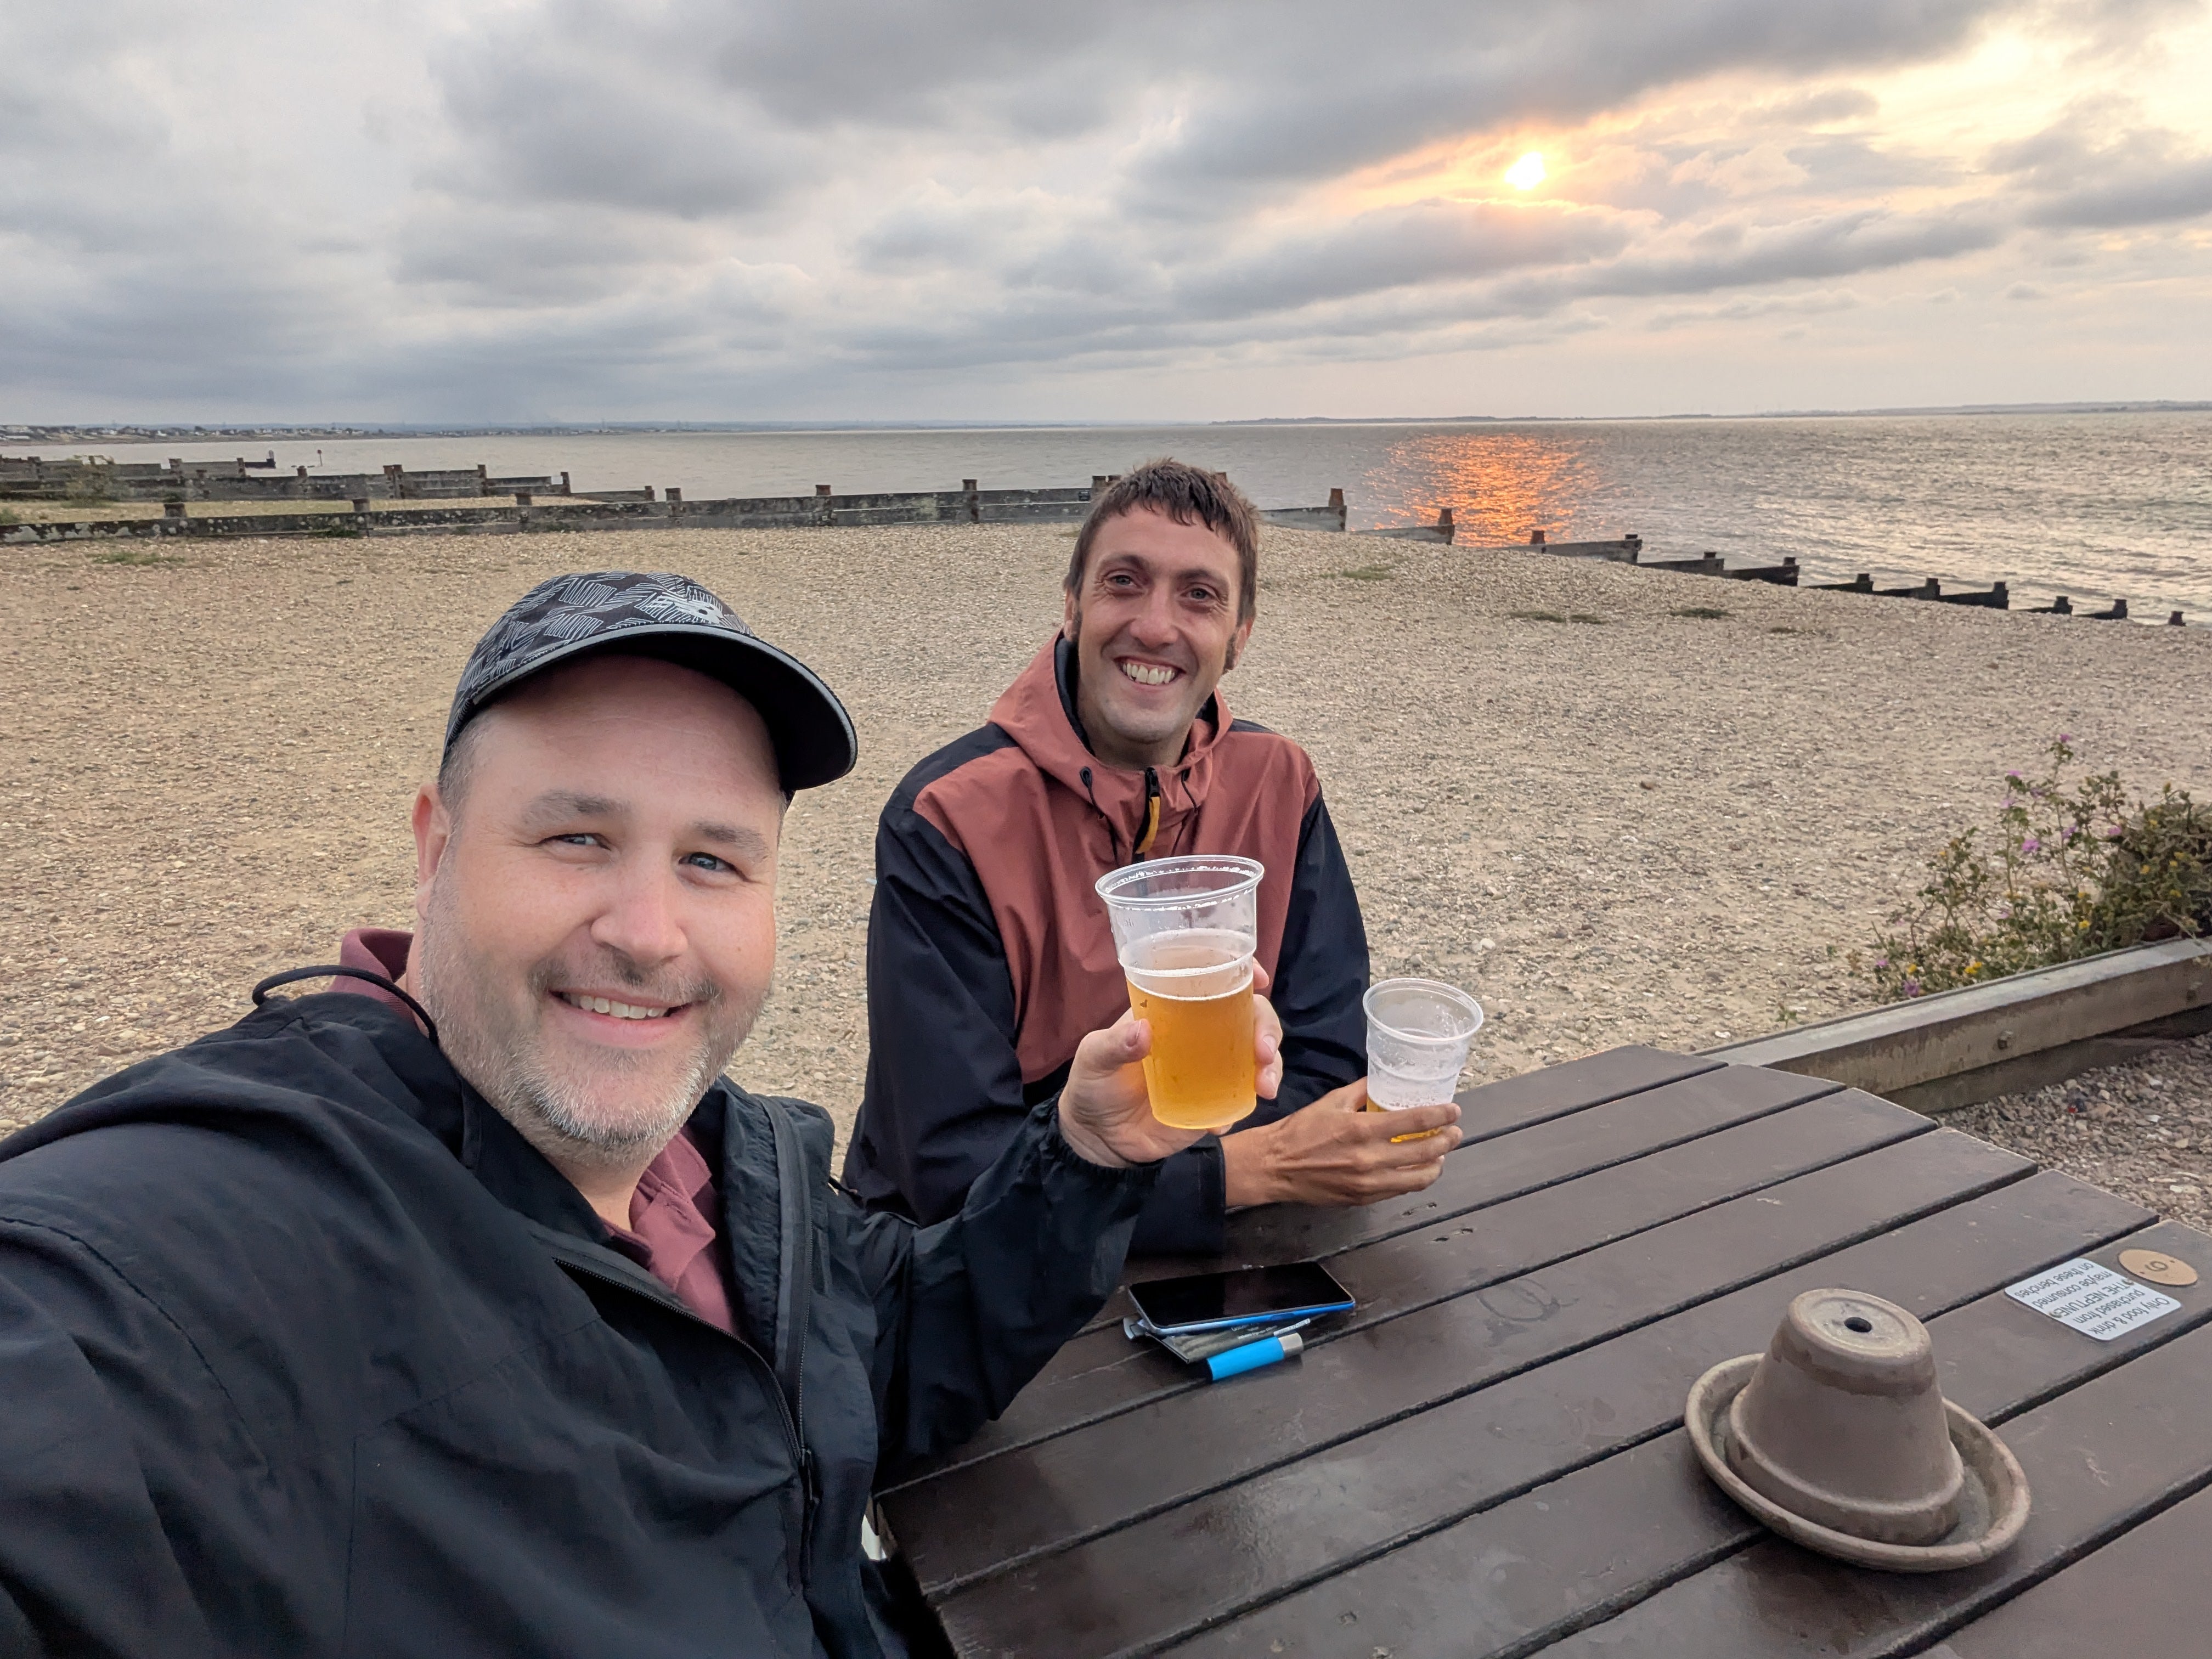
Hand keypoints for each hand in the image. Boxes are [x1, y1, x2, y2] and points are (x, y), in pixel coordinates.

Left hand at [1056, 990, 1285, 1169]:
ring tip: (1264, 1086)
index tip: (1257, 978)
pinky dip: (1242, 1107)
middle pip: (1250, 1018)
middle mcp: (1201, 1034)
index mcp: (1174, 1010)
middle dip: (1267, 1028)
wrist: (1098, 1137)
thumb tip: (1142, 1032)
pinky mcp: (1214, 1103)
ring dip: (1270, 1067)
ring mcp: (1212, 1069)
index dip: (1241, 974)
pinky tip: (1222, 1123)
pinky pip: (1241, 1100)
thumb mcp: (1094, 1058)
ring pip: (1258, 1057)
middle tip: (1263, 1050)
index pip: (1215, 981)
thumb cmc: (1094, 1085)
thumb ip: (1112, 1044)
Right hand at [1221, 1079, 1460, 1207]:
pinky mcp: (1363, 1199)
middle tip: (1455, 1132)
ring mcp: (1368, 1183)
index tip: (1454, 1111)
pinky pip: (1399, 1190)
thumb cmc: (1301, 1130)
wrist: (1275, 1166)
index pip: (1415, 1121)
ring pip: (1418, 1178)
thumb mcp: (1331, 1102)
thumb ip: (1361, 1091)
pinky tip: (1416, 1169)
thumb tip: (1383, 1082)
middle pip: (1425, 1152)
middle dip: (1447, 1141)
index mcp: (1362, 1129)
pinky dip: (1414, 1179)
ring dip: (1436, 1164)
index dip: (1441, 1115)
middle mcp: (1369, 1159)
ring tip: (1440, 1154)